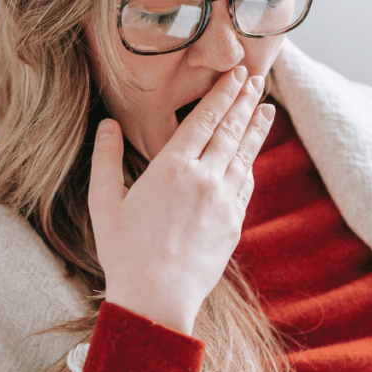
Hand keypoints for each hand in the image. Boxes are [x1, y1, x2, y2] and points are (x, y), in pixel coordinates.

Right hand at [88, 66, 275, 335]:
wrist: (157, 297)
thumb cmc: (124, 252)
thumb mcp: (104, 202)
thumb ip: (105, 159)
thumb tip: (106, 123)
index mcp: (170, 167)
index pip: (203, 119)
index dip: (222, 94)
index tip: (237, 74)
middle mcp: (203, 178)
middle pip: (229, 131)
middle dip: (244, 101)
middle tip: (258, 79)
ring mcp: (223, 202)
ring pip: (244, 156)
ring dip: (256, 129)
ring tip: (267, 108)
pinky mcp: (233, 225)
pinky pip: (245, 186)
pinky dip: (250, 165)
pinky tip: (251, 156)